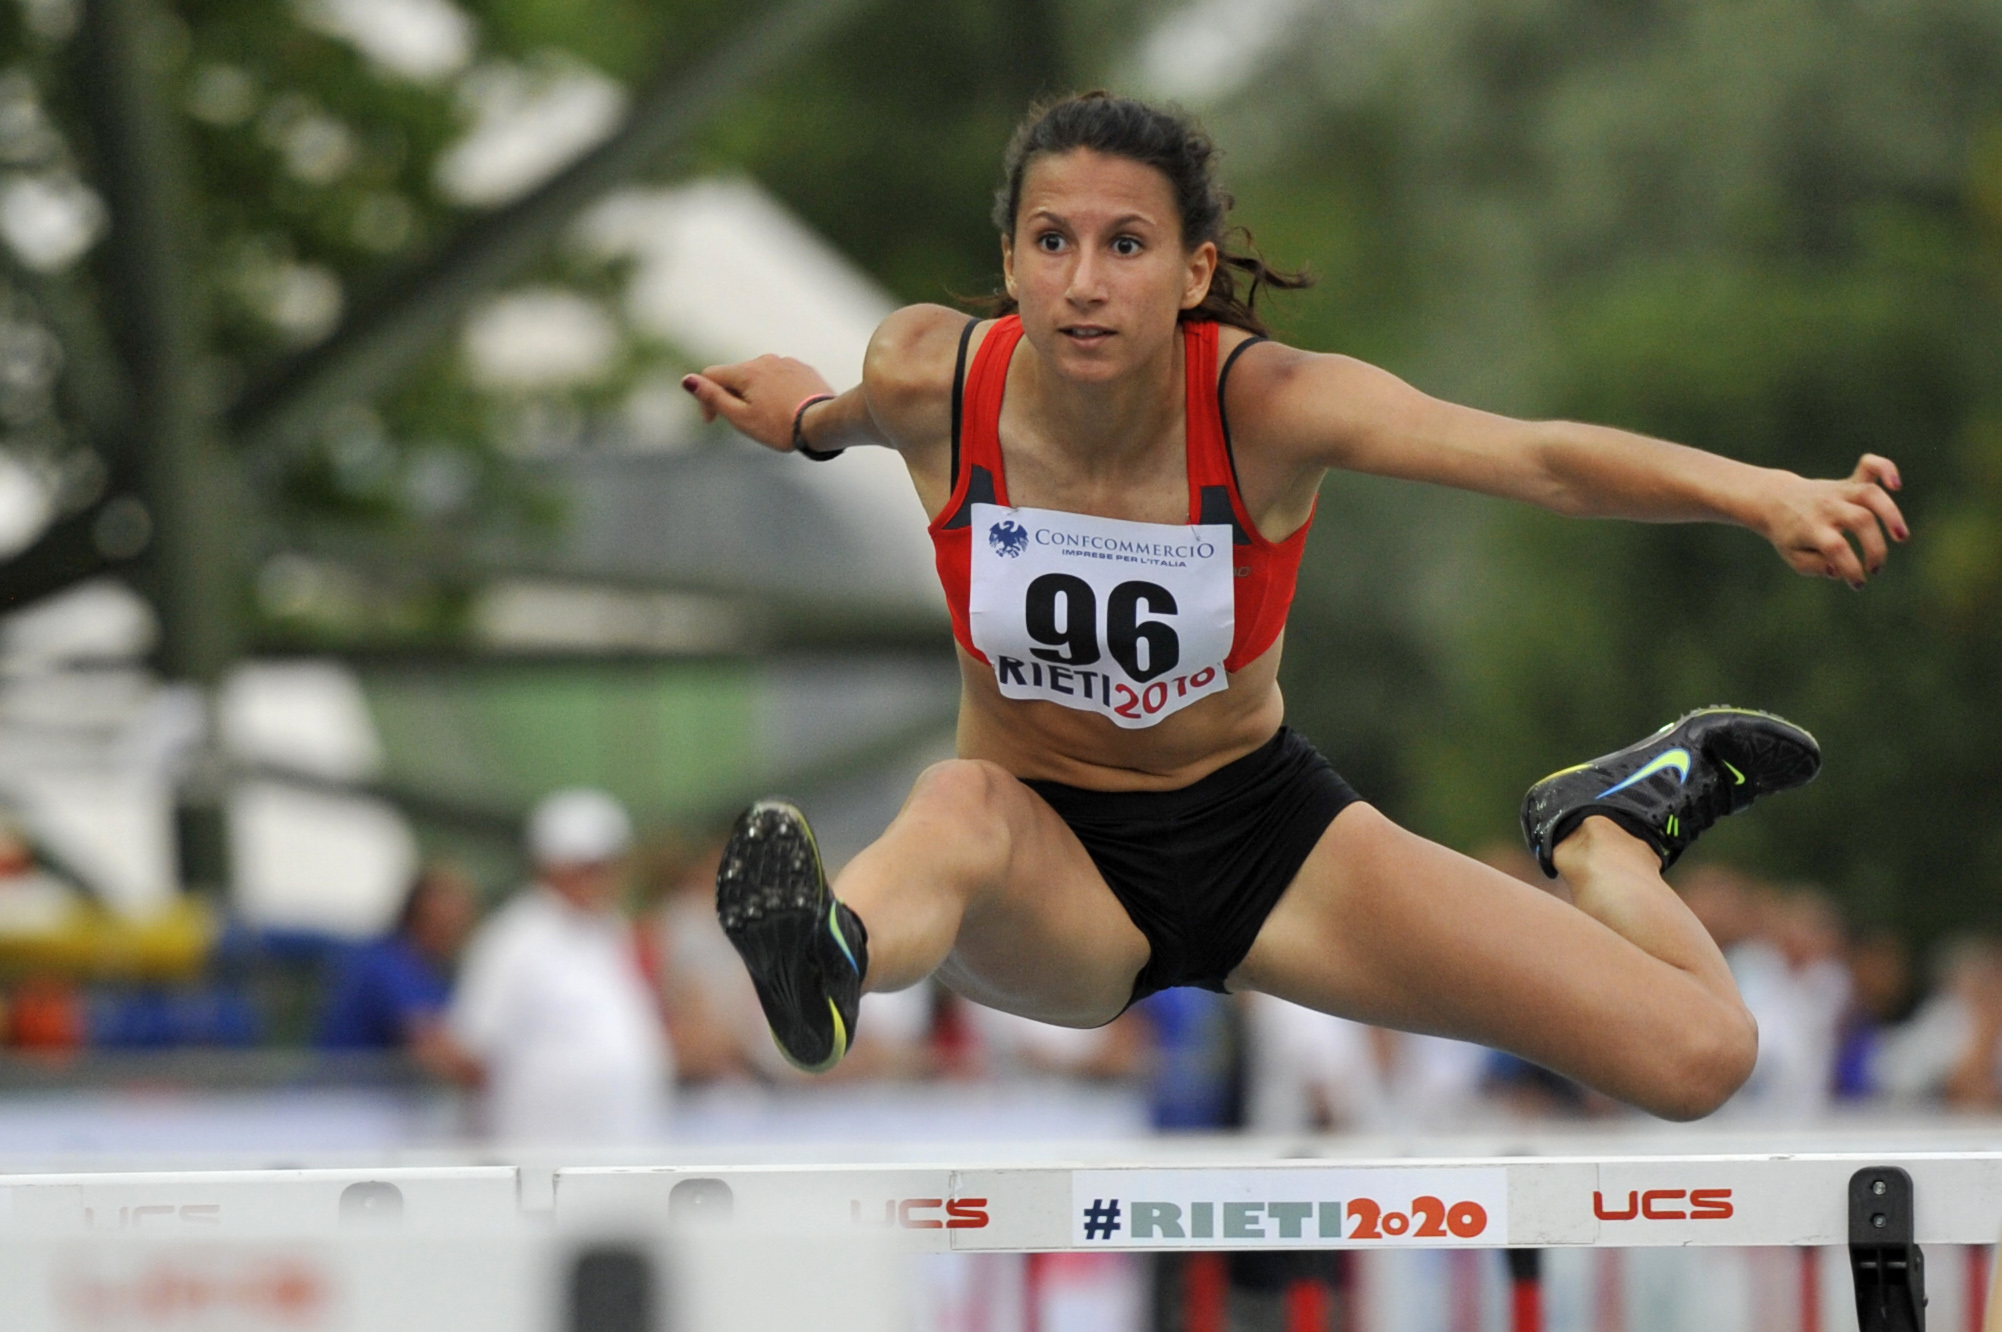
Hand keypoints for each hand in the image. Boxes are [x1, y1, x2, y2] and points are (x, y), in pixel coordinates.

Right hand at [681, 355, 834, 452]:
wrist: (822, 423)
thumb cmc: (779, 426)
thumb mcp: (740, 417)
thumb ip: (713, 397)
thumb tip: (687, 380)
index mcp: (745, 371)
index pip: (711, 376)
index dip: (706, 398)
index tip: (712, 420)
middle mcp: (764, 360)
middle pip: (737, 376)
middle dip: (734, 397)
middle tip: (747, 423)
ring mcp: (786, 362)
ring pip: (760, 376)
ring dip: (757, 393)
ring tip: (771, 417)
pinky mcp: (803, 368)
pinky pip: (781, 376)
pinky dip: (777, 390)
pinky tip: (787, 408)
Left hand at [1758, 454, 1907, 587]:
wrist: (1774, 500)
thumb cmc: (1789, 534)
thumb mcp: (1793, 556)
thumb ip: (1815, 566)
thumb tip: (1839, 569)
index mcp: (1811, 527)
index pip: (1836, 548)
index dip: (1851, 569)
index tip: (1858, 584)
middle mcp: (1827, 507)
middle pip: (1861, 520)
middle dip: (1876, 549)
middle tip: (1876, 570)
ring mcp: (1839, 492)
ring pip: (1871, 494)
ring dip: (1892, 514)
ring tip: (1901, 538)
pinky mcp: (1848, 482)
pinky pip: (1869, 465)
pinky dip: (1885, 468)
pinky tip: (1896, 484)